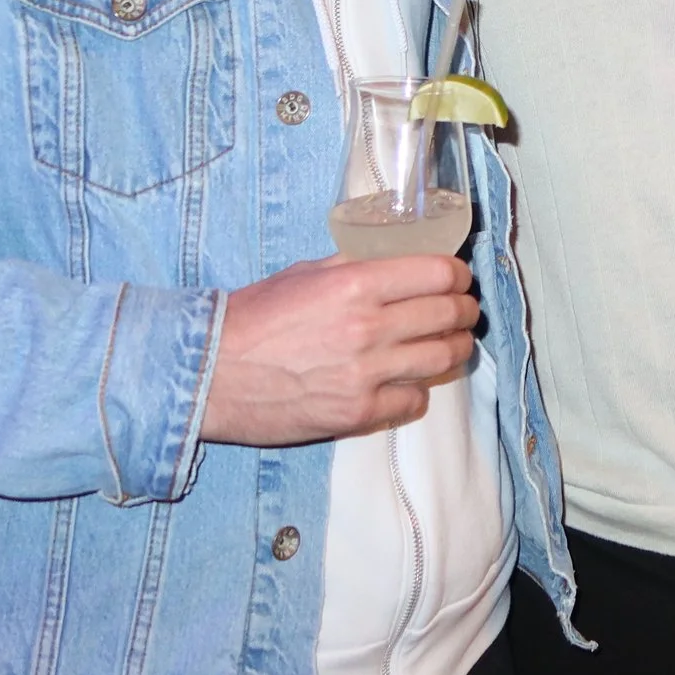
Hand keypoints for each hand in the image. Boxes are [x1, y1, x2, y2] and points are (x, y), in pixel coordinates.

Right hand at [200, 255, 477, 445]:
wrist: (211, 375)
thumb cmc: (253, 319)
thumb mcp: (305, 275)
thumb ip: (354, 267)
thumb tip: (397, 260)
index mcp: (356, 284)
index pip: (438, 273)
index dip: (458, 275)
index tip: (458, 278)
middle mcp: (368, 327)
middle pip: (448, 315)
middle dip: (464, 310)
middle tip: (463, 310)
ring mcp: (366, 374)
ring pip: (442, 359)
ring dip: (453, 349)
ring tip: (450, 344)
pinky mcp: (358, 414)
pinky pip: (414, 401)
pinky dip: (417, 390)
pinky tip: (407, 382)